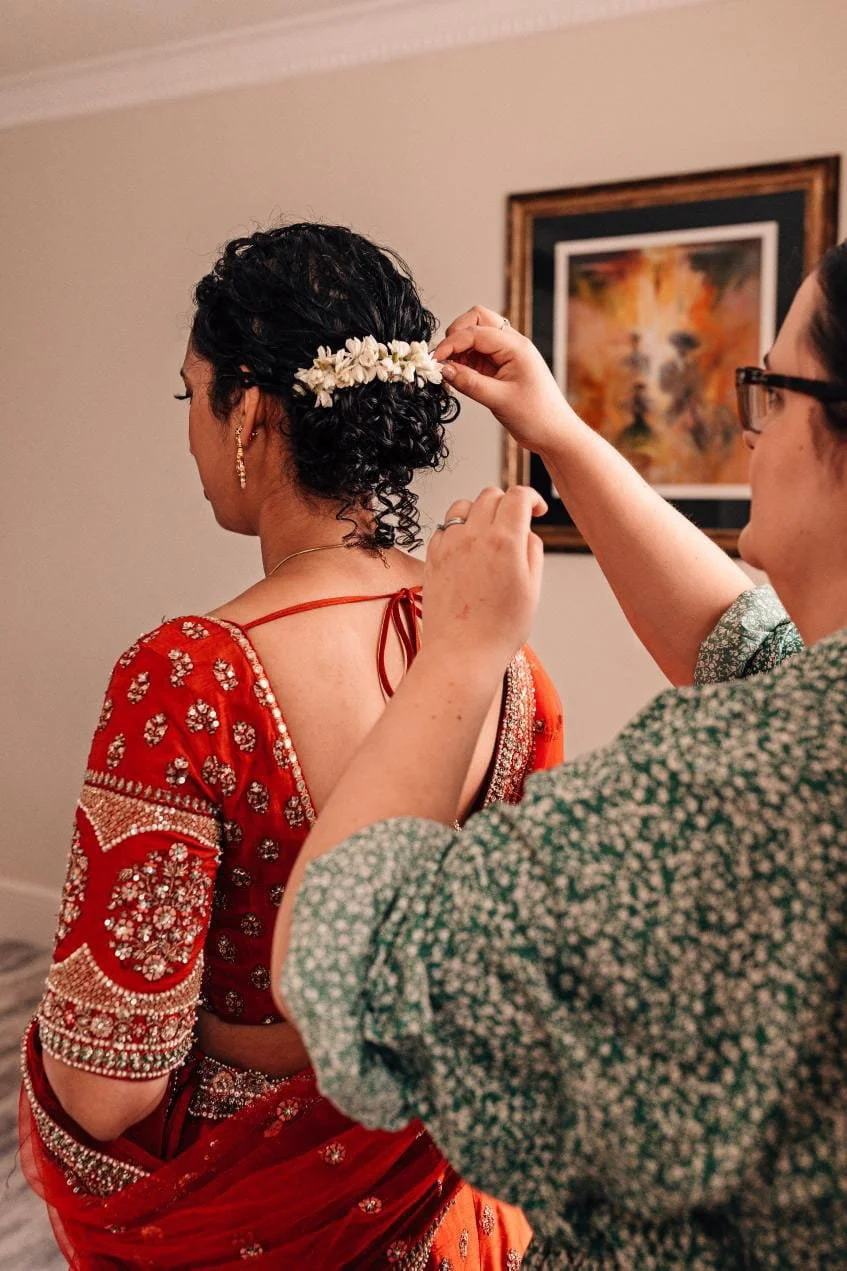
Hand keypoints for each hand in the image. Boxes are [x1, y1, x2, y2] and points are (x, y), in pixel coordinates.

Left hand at [423, 486, 546, 674]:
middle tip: (514, 524)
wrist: (462, 653)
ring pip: (463, 506)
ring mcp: (449, 545)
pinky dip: (457, 531)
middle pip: (490, 495)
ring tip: (488, 534)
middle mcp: (474, 535)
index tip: (537, 510)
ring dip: (479, 512)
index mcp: (505, 540)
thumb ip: (532, 550)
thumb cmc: (501, 628)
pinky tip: (467, 551)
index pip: (518, 495)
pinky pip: (443, 528)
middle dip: (507, 503)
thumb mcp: (532, 588)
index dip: (532, 497)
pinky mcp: (432, 557)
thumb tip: (525, 531)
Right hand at [435, 306, 575, 454]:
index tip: (435, 360)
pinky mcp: (500, 369)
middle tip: (442, 359)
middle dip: (456, 335)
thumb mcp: (500, 400)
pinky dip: (463, 362)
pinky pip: (477, 356)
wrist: (555, 434)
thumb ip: (469, 383)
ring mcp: (506, 356)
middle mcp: (512, 345)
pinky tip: (456, 377)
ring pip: (476, 337)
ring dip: (459, 349)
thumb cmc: (538, 416)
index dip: (452, 343)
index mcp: (516, 347)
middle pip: (477, 320)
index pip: (476, 332)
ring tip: (448, 371)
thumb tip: (444, 370)